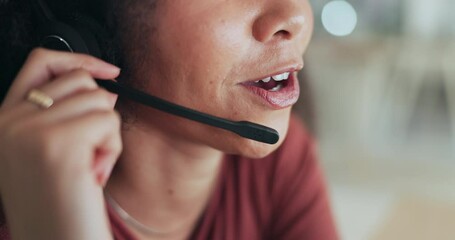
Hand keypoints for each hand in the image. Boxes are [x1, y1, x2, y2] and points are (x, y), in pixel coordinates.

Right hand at [0, 48, 121, 239]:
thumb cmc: (62, 204)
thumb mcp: (51, 152)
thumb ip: (64, 113)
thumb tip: (105, 84)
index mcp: (3, 122)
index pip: (41, 62)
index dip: (78, 59)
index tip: (107, 70)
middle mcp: (9, 122)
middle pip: (81, 81)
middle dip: (97, 115)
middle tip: (86, 153)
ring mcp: (29, 131)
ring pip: (100, 100)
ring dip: (106, 136)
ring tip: (88, 167)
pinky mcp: (57, 143)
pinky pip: (109, 122)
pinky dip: (112, 149)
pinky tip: (94, 174)